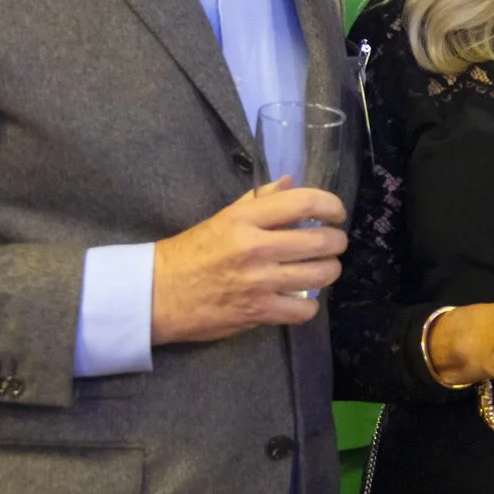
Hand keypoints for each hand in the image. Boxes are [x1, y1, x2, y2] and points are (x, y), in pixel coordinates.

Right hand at [150, 181, 347, 346]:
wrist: (157, 294)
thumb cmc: (191, 252)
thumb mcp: (223, 217)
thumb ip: (259, 200)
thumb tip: (291, 182)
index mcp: (245, 219)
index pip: (304, 202)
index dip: (331, 205)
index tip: (336, 213)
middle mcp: (256, 248)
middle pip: (321, 241)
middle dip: (337, 242)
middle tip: (332, 244)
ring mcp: (259, 282)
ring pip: (321, 275)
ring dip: (329, 271)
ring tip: (323, 269)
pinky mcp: (258, 312)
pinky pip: (304, 310)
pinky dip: (309, 306)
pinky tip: (301, 299)